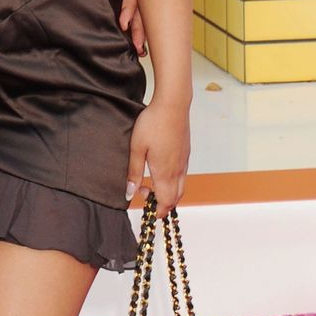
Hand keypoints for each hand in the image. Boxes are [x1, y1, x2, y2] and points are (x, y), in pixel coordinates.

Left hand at [98, 0, 146, 56]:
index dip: (130, 11)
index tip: (123, 24)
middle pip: (142, 9)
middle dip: (140, 29)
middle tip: (139, 48)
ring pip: (141, 11)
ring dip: (141, 30)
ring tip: (141, 50)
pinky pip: (134, 8)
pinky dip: (136, 23)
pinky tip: (139, 39)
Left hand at [125, 99, 189, 218]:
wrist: (173, 105)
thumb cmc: (152, 124)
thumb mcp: (136, 148)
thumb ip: (134, 172)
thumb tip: (129, 193)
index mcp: (165, 172)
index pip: (166, 202)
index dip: (158, 211)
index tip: (147, 211)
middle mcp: (178, 170)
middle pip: (176, 198)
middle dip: (163, 204)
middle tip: (145, 195)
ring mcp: (184, 162)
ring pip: (180, 187)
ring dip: (168, 192)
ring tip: (150, 183)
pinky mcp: (186, 153)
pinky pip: (182, 176)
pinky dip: (173, 182)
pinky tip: (160, 170)